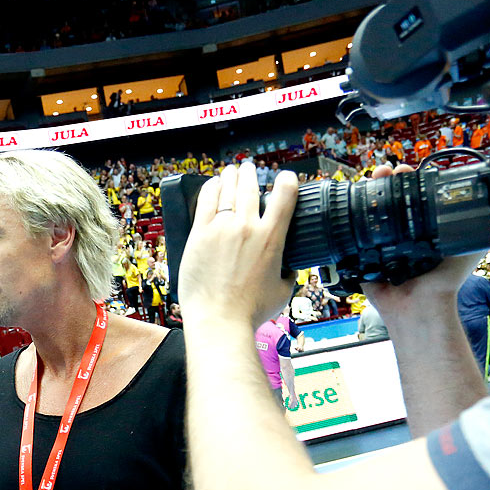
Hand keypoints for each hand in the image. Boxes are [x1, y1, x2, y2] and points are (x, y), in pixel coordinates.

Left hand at [177, 165, 299, 330]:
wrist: (219, 320)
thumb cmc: (250, 311)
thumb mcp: (283, 290)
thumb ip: (288, 273)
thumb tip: (289, 269)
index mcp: (272, 237)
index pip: (285, 194)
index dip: (287, 180)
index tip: (285, 178)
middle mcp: (247, 227)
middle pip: (250, 186)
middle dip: (251, 173)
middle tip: (250, 169)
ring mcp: (221, 229)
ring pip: (228, 190)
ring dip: (231, 176)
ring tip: (232, 172)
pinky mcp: (199, 235)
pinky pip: (206, 201)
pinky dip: (211, 188)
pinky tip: (214, 183)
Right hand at [359, 163, 480, 324]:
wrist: (421, 308)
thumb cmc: (445, 283)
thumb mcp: (467, 250)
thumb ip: (476, 231)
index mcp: (421, 231)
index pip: (412, 198)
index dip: (408, 182)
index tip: (406, 171)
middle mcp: (400, 236)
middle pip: (388, 201)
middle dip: (386, 182)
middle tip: (386, 172)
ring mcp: (380, 247)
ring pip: (370, 215)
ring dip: (368, 194)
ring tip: (373, 178)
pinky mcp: (362, 260)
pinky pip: (353, 239)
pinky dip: (350, 221)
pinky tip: (352, 203)